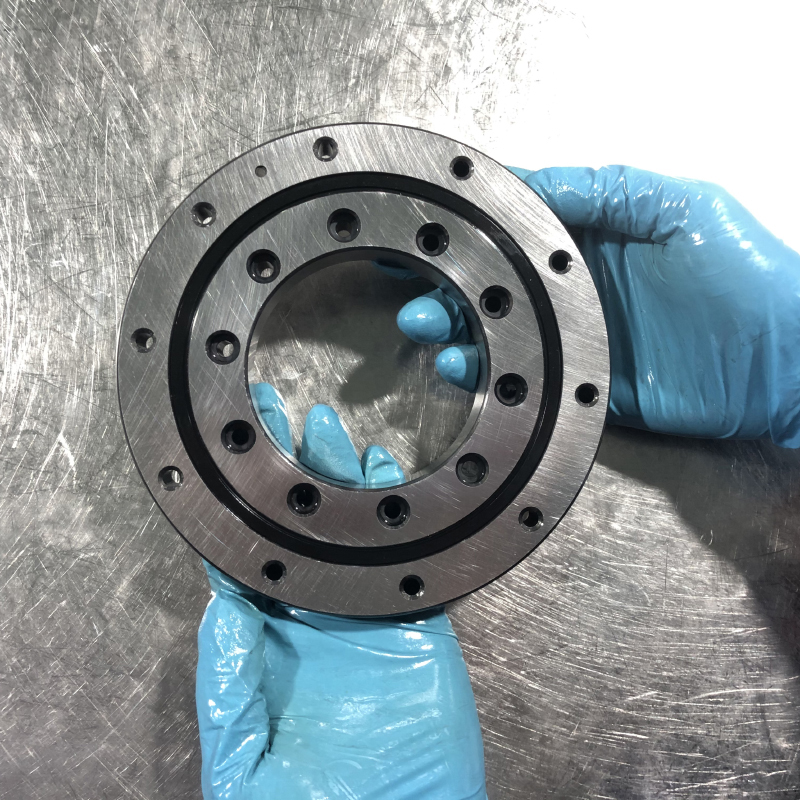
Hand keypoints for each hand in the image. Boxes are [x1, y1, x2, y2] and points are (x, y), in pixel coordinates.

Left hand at [195, 384, 487, 799]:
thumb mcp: (245, 766)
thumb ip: (229, 689)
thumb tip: (221, 606)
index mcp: (269, 652)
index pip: (250, 564)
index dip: (242, 512)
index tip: (234, 465)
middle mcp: (316, 625)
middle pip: (301, 533)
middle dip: (292, 475)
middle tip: (284, 422)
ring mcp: (368, 621)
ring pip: (353, 536)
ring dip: (343, 483)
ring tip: (331, 433)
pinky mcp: (417, 628)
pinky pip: (409, 564)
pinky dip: (402, 519)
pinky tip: (388, 478)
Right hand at [395, 166, 799, 446]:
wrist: (786, 358)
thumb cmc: (745, 273)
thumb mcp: (678, 206)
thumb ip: (605, 190)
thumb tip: (533, 178)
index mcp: (599, 238)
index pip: (525, 224)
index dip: (476, 222)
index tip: (432, 218)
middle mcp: (584, 288)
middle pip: (502, 282)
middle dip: (453, 280)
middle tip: (414, 281)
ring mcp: (585, 337)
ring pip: (506, 331)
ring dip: (460, 328)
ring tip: (427, 324)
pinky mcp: (591, 383)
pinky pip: (532, 377)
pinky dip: (492, 374)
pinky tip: (463, 365)